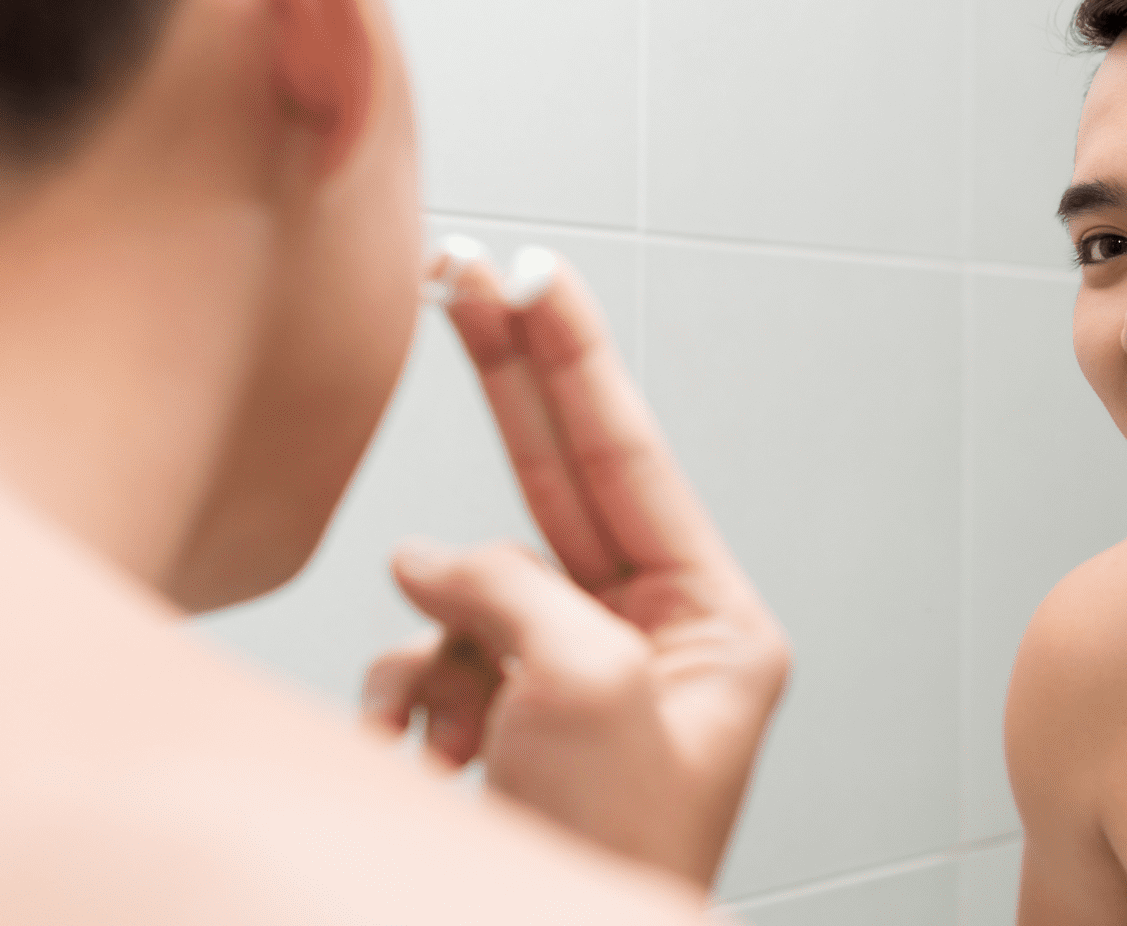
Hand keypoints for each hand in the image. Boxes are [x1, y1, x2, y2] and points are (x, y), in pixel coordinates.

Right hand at [362, 242, 789, 890]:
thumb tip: (426, 563)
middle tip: (461, 273)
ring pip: (473, 591)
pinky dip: (413, 695)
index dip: (576, 357)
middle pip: (561, 476)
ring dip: (439, 650)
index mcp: (713, 622)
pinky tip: (422, 754)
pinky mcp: (511, 713)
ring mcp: (575, 672)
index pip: (630, 457)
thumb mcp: (586, 692)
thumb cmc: (618, 854)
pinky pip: (438, 658)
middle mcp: (650, 635)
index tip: (540, 271)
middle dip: (506, 383)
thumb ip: (511, 592)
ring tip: (451, 730)